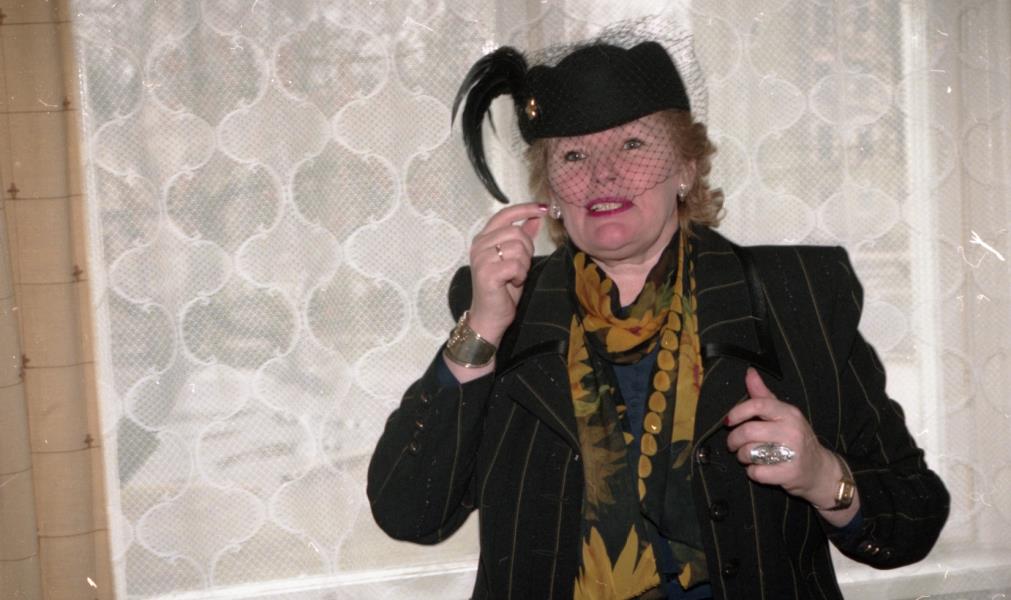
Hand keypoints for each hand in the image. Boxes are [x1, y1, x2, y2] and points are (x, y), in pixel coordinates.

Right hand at [466, 202, 546, 344]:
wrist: (490, 316)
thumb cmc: (502, 289)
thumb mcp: (515, 259)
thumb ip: (522, 238)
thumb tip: (535, 218)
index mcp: (483, 238)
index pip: (504, 215)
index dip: (525, 209)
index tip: (543, 208)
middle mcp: (479, 245)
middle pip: (516, 233)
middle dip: (527, 250)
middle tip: (521, 266)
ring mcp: (481, 258)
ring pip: (518, 248)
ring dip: (524, 265)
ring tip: (515, 276)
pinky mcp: (487, 273)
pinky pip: (516, 265)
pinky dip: (520, 275)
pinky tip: (513, 282)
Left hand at [725, 368, 835, 503]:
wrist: (819, 469)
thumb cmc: (795, 438)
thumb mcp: (783, 413)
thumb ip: (763, 395)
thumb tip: (749, 372)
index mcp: (788, 413)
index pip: (757, 405)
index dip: (737, 412)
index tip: (728, 421)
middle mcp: (792, 430)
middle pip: (748, 431)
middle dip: (734, 440)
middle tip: (733, 444)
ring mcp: (792, 453)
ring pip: (750, 452)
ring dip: (742, 456)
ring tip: (747, 456)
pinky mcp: (789, 473)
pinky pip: (757, 472)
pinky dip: (752, 472)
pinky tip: (759, 469)